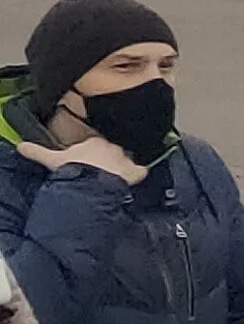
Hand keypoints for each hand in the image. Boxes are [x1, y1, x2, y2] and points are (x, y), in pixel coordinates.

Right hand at [12, 135, 137, 183]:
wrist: (91, 181)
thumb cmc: (73, 168)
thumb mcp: (52, 159)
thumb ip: (38, 152)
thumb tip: (21, 146)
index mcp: (94, 142)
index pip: (95, 145)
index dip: (91, 155)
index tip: (87, 162)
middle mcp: (113, 147)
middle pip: (112, 152)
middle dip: (108, 161)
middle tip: (99, 173)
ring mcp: (125, 159)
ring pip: (126, 161)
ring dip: (121, 168)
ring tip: (113, 179)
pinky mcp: (136, 172)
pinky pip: (141, 171)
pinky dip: (139, 175)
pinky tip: (135, 180)